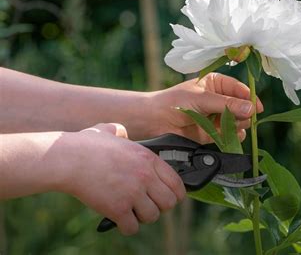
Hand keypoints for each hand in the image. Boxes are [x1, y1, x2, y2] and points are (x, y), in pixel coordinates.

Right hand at [57, 123, 185, 234]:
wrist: (67, 158)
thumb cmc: (86, 145)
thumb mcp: (110, 130)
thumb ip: (121, 131)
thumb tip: (121, 132)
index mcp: (149, 159)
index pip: (176, 183)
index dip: (175, 193)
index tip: (168, 197)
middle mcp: (145, 176)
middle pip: (169, 202)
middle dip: (160, 206)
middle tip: (148, 205)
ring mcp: (132, 193)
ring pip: (153, 216)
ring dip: (143, 217)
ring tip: (133, 212)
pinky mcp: (117, 208)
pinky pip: (132, 227)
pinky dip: (127, 226)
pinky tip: (120, 220)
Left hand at [146, 73, 263, 142]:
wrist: (154, 121)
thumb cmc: (175, 102)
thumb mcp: (202, 99)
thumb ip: (227, 104)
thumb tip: (251, 109)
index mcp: (216, 84)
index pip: (240, 89)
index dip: (250, 98)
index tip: (258, 108)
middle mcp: (219, 99)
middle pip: (242, 107)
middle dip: (244, 113)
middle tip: (241, 118)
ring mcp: (216, 117)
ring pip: (238, 122)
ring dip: (238, 125)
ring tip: (231, 126)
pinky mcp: (212, 133)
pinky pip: (230, 135)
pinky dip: (233, 137)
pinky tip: (231, 136)